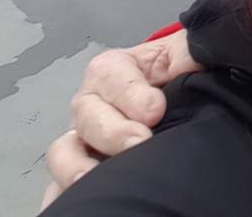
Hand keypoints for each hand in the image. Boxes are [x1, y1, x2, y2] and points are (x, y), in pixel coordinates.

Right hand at [41, 30, 199, 209]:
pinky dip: (63, 193)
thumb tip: (191, 61)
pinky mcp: (82, 171)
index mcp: (113, 70)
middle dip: (113, 131)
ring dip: (76, 166)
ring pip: (63, 152)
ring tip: (97, 178)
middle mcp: (92, 104)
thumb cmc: (179, 74)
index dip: (130, 93)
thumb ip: (189, 52)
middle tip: (140, 142)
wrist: (184, 101)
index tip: (156, 110)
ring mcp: (83, 139)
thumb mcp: (186, 54)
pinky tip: (82, 200)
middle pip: (86, 115)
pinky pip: (59, 187)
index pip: (109, 75)